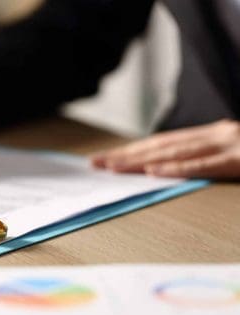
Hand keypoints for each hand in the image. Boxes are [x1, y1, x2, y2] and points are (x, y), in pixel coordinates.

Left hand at [91, 119, 239, 178]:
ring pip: (174, 153)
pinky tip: (153, 172)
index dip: (133, 150)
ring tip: (113, 167)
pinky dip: (175, 168)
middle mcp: (214, 135)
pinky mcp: (238, 160)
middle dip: (125, 155)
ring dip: (140, 161)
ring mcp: (226, 145)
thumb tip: (176, 166)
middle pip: (160, 146)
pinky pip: (203, 165)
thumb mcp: (236, 152)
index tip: (108, 158)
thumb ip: (209, 156)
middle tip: (96, 162)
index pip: (163, 143)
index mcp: (212, 134)